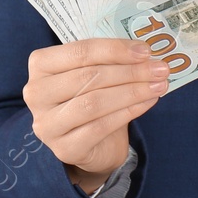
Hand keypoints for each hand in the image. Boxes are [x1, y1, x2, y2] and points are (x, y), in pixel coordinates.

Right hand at [23, 38, 167, 193]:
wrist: (92, 144)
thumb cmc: (92, 97)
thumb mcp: (96, 73)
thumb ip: (111, 60)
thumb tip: (145, 53)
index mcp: (41, 65)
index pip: (80, 51)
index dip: (116, 49)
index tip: (146, 51)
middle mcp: (36, 94)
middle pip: (88, 76)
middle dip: (130, 71)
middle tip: (160, 69)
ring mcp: (47, 124)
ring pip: (94, 102)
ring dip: (132, 91)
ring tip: (159, 85)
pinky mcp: (64, 148)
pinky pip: (101, 127)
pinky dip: (129, 112)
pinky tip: (149, 102)